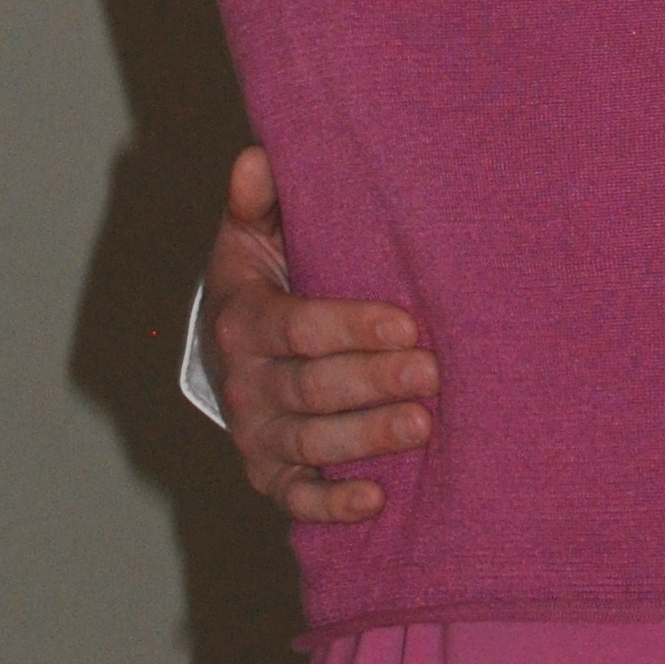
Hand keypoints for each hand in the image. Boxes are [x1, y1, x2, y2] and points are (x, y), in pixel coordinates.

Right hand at [203, 143, 439, 526]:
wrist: (231, 345)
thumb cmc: (264, 279)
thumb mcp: (253, 235)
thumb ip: (259, 201)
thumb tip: (257, 157)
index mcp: (242, 319)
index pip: (297, 328)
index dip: (350, 328)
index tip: (406, 325)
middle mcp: (243, 382)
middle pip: (311, 388)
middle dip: (373, 382)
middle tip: (434, 374)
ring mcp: (254, 433)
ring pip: (309, 443)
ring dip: (366, 438)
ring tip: (422, 426)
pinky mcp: (268, 474)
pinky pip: (295, 499)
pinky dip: (331, 506)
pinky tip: (376, 501)